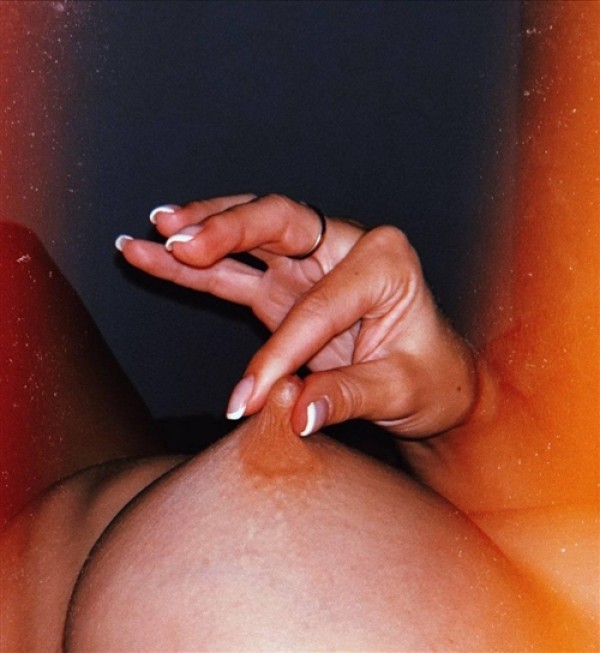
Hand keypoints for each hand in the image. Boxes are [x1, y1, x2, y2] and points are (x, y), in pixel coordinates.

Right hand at [117, 194, 475, 437]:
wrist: (429, 376)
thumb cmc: (426, 377)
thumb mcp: (400, 390)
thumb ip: (347, 398)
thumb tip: (296, 415)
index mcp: (384, 262)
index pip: (319, 304)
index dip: (280, 352)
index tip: (250, 397)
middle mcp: (345, 248)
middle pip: (279, 221)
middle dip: (227, 230)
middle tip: (180, 241)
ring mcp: (309, 264)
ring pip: (248, 237)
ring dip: (199, 236)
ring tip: (152, 235)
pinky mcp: (283, 286)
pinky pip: (233, 272)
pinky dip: (194, 267)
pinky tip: (155, 255)